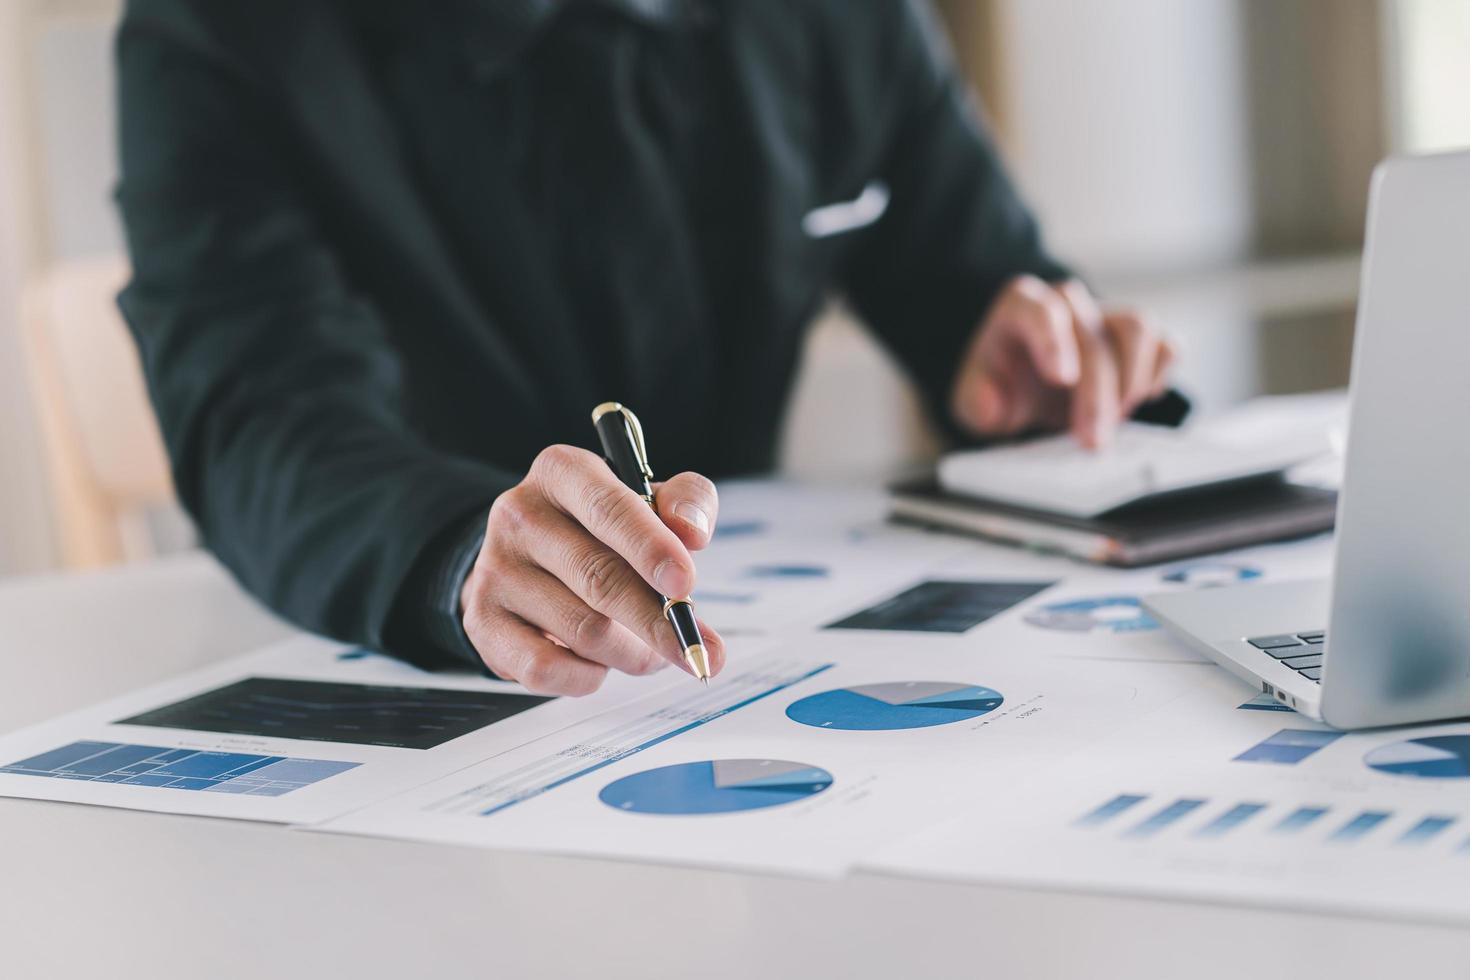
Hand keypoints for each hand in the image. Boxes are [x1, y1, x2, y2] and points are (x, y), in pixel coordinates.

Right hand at [461, 445, 725, 694]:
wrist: (531, 560)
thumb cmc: (604, 530)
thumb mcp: (649, 499)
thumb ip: (686, 501)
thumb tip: (693, 533)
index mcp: (562, 471)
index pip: (608, 508)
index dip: (650, 548)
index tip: (686, 583)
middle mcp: (519, 513)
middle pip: (599, 577)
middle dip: (657, 621)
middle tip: (694, 649)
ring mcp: (495, 569)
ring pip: (583, 630)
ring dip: (631, 653)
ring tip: (647, 650)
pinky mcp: (481, 620)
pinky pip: (545, 668)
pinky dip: (588, 677)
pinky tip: (600, 663)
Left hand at [950, 276, 1173, 447]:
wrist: (1025, 385)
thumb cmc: (998, 387)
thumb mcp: (971, 401)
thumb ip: (977, 402)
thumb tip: (992, 404)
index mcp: (1020, 307)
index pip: (1041, 309)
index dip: (1054, 341)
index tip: (1061, 379)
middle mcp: (1066, 303)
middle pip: (1093, 335)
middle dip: (1096, 394)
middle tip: (1091, 440)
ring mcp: (1105, 316)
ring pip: (1137, 328)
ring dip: (1131, 381)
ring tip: (1113, 419)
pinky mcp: (1139, 340)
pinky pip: (1166, 345)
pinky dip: (1157, 376)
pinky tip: (1136, 401)